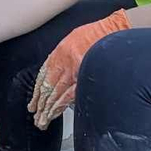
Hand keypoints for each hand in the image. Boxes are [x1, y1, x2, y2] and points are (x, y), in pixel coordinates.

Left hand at [28, 9, 129, 127]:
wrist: (116, 31)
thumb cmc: (100, 33)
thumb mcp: (75, 38)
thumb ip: (64, 54)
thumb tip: (57, 70)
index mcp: (61, 51)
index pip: (43, 74)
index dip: (37, 89)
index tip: (34, 99)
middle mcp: (65, 62)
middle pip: (47, 87)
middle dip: (40, 102)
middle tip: (35, 113)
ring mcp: (74, 71)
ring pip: (55, 94)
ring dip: (47, 109)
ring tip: (42, 119)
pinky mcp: (85, 79)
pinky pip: (68, 96)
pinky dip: (59, 106)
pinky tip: (54, 114)